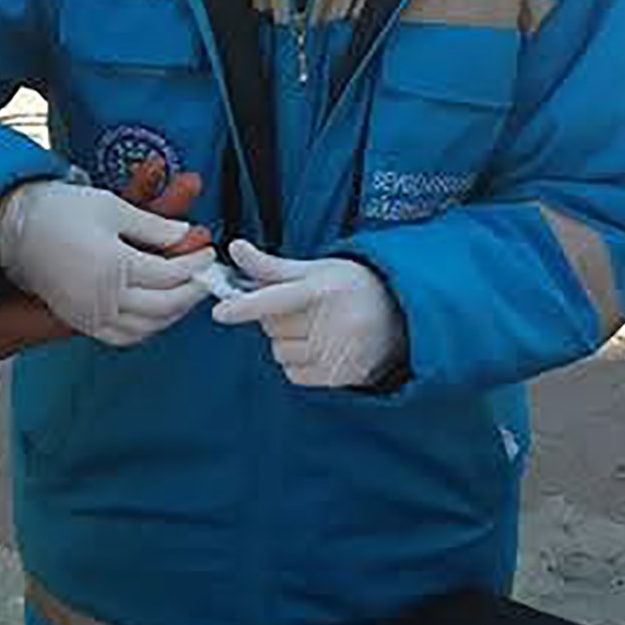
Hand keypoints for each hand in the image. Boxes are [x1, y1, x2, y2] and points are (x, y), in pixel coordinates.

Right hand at [0, 168, 207, 347]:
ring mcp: (91, 313)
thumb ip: (154, 225)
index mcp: (114, 264)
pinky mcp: (80, 322)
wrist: (13, 229)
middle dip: (192, 291)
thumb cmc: (60, 210)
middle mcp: (103, 296)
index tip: (209, 250)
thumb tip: (187, 234)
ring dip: (173, 313)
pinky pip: (122, 336)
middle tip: (206, 276)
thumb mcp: (112, 206)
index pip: (170, 273)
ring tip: (186, 293)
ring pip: (147, 326)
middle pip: (165, 304)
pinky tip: (156, 313)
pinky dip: (146, 328)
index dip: (195, 262)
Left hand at [210, 240, 408, 389]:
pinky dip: (298, 363)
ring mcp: (338, 352)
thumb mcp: (316, 269)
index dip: (244, 306)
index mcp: (323, 290)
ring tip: (314, 329)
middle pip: (272, 327)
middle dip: (275, 318)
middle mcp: (332, 321)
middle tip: (298, 309)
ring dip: (287, 342)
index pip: (274, 298)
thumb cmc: (353, 286)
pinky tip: (318, 348)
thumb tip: (235, 248)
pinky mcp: (341, 376)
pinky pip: (294, 374)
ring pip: (280, 352)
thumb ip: (271, 266)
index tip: (220, 312)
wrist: (403, 314)